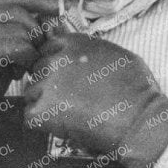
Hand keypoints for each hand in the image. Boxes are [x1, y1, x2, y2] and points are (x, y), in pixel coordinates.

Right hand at [0, 0, 64, 151]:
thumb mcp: (1, 51)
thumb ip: (18, 32)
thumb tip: (51, 17)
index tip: (61, 8)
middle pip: (18, 9)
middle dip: (36, 31)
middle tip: (36, 54)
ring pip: (20, 28)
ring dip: (30, 49)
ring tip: (21, 68)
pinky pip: (17, 46)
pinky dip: (26, 58)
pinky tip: (19, 72)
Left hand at [16, 28, 167, 167]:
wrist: (138, 120)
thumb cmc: (136, 89)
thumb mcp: (115, 53)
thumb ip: (89, 49)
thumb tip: (77, 51)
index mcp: (72, 42)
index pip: (47, 50)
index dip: (56, 67)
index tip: (69, 79)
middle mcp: (55, 59)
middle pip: (37, 71)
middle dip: (49, 84)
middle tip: (71, 99)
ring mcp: (46, 84)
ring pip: (31, 93)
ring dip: (44, 103)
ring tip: (71, 112)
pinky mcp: (41, 110)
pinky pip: (30, 116)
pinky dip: (44, 123)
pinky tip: (64, 125)